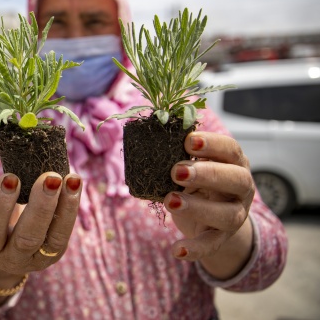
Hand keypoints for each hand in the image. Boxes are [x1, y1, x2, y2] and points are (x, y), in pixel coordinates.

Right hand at [0, 172, 81, 303]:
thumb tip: (23, 156)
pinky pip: (64, 232)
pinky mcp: (55, 255)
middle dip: (40, 206)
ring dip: (65, 206)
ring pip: (54, 238)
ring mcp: (37, 261)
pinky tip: (75, 184)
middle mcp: (13, 259)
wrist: (4, 258)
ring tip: (71, 179)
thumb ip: (4, 194)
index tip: (10, 177)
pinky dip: (71, 207)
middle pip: (27, 237)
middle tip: (49, 177)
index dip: (0, 204)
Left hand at [164, 131, 254, 277]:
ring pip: (227, 214)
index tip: (188, 141)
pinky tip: (176, 250)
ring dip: (199, 207)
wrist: (212, 216)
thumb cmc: (197, 180)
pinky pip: (212, 245)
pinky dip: (195, 249)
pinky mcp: (222, 237)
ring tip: (170, 200)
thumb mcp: (192, 165)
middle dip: (208, 174)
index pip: (230, 149)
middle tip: (177, 171)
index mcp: (234, 163)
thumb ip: (179, 156)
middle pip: (236, 179)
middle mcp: (241, 188)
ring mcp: (236, 215)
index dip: (212, 144)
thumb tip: (148, 144)